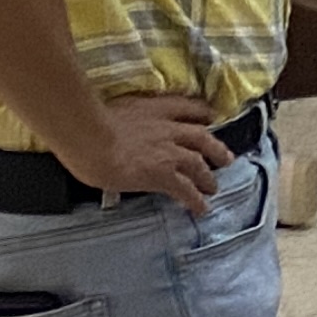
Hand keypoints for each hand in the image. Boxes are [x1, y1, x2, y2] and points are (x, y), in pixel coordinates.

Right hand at [70, 94, 229, 207]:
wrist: (91, 138)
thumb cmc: (90, 123)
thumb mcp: (115, 110)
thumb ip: (126, 118)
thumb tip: (117, 128)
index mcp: (156, 108)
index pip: (188, 107)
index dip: (201, 115)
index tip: (208, 119)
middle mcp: (169, 128)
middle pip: (202, 137)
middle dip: (215, 149)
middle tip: (225, 158)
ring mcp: (170, 152)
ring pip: (199, 165)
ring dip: (208, 177)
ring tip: (213, 188)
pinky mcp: (164, 175)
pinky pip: (186, 190)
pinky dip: (195, 200)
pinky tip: (201, 208)